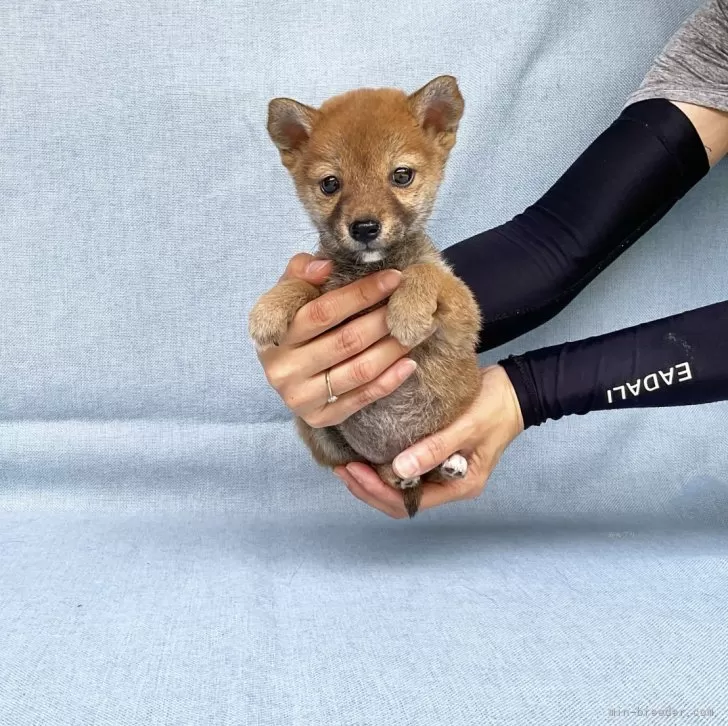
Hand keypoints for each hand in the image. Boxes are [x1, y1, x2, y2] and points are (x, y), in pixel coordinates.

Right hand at [255, 253, 418, 427]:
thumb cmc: (294, 325)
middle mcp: (282, 369)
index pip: (323, 312)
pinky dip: (389, 381)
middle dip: (385, 320)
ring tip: (418, 330)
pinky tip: (410, 363)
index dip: (361, 293)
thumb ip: (301, 272)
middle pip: (346, 341)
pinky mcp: (318, 418)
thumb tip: (325, 266)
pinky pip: (361, 399)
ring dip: (393, 349)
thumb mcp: (290, 295)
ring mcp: (299, 397)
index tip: (395, 277)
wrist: (285, 372)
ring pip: (358, 371)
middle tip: (412, 305)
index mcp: (273, 334)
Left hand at [335, 365, 523, 517]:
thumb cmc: (495, 407)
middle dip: (368, 488)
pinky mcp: (433, 453)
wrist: (514, 389)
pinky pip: (403, 467)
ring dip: (371, 479)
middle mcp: (446, 484)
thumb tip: (399, 471)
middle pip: (400, 500)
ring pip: (398, 486)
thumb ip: (435, 448)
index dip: (378, 491)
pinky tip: (364, 451)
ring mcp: (440, 471)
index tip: (354, 470)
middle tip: (342, 468)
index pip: (409, 503)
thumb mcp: (467, 426)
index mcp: (458, 486)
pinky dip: (382, 463)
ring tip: (346, 462)